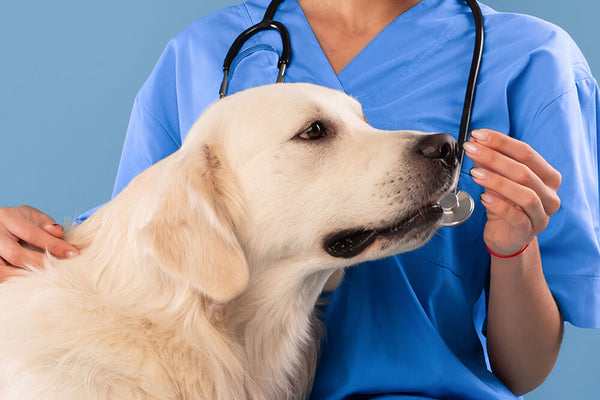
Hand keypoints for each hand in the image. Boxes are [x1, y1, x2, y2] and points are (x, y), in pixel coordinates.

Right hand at [0, 205, 79, 280]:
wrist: (0, 226)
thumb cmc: (21, 221)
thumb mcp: (34, 216)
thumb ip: (47, 224)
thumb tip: (58, 233)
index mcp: (8, 217)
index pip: (33, 234)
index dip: (55, 246)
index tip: (74, 254)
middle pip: (17, 255)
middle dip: (42, 264)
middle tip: (60, 269)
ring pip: (4, 271)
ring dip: (25, 277)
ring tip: (45, 278)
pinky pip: (1, 278)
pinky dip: (15, 282)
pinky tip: (31, 282)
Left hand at [463, 129, 560, 255]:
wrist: (505, 237)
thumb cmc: (505, 205)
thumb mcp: (496, 181)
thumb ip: (489, 164)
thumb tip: (476, 144)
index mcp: (547, 176)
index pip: (526, 152)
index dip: (501, 142)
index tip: (479, 135)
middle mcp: (550, 195)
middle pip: (525, 171)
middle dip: (494, 158)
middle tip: (472, 150)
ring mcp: (541, 215)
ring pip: (525, 195)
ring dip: (497, 181)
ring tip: (475, 173)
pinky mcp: (528, 232)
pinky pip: (516, 218)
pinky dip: (499, 205)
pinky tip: (484, 198)